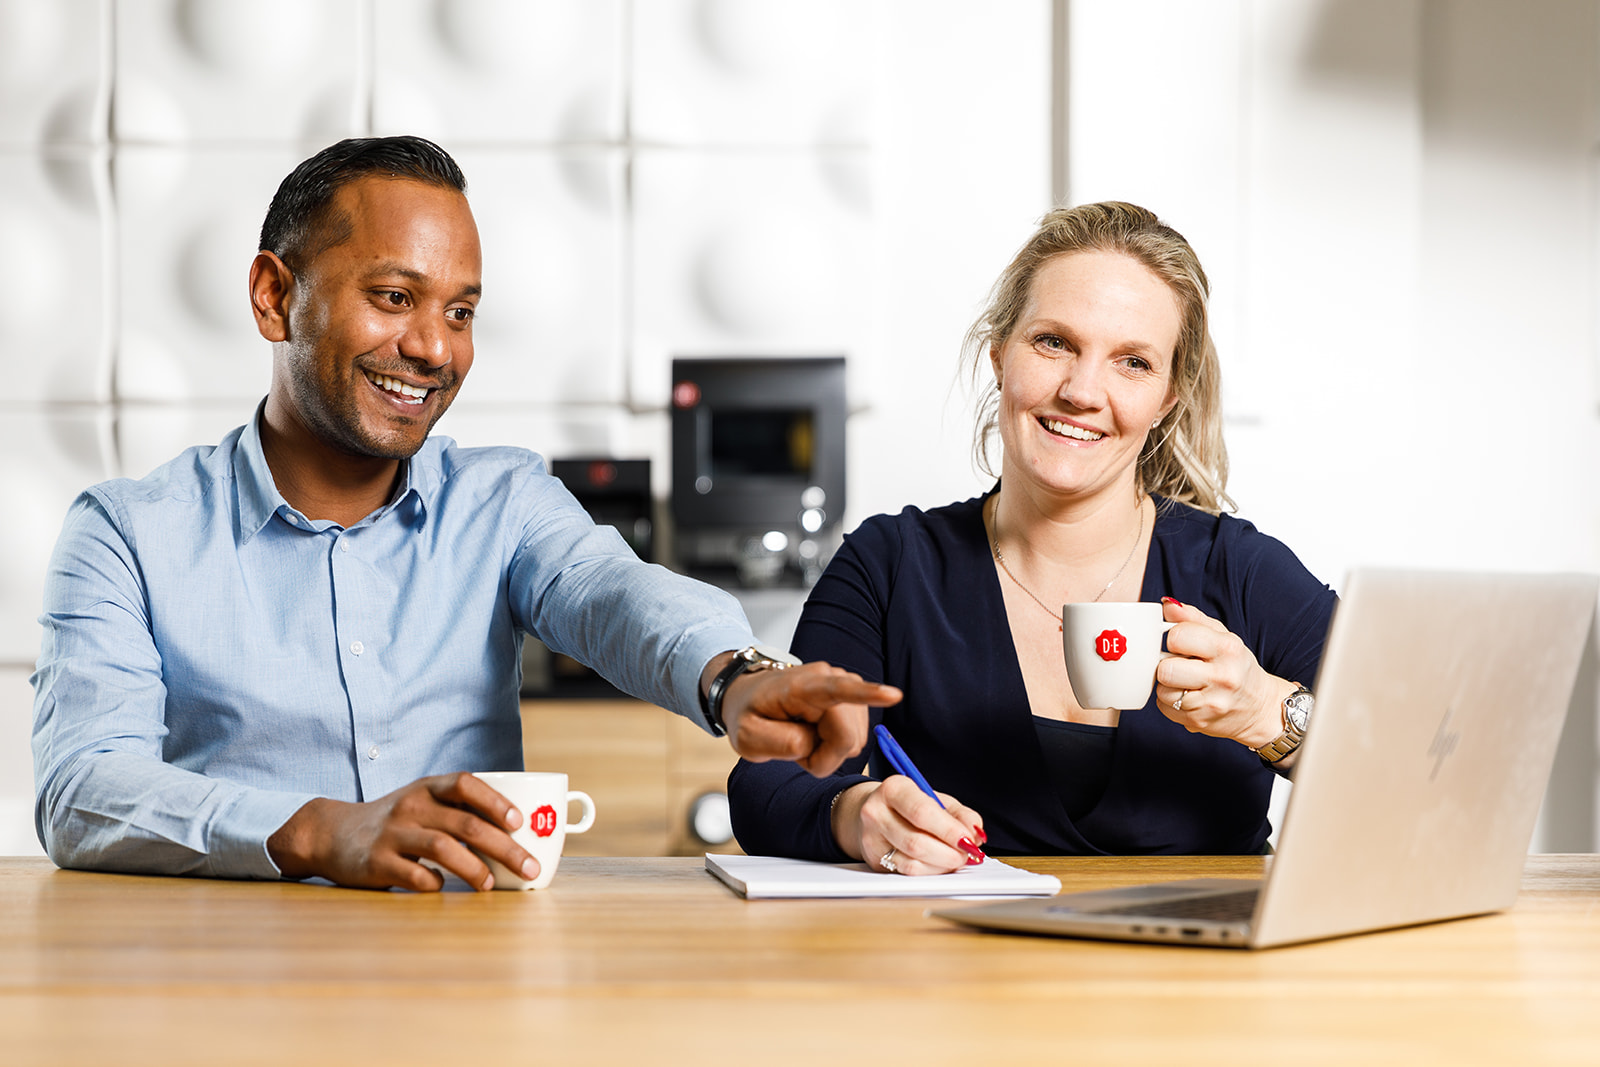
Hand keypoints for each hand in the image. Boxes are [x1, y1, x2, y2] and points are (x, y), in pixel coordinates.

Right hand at [267, 773, 537, 890]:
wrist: (331, 833)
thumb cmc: (394, 821)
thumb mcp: (422, 803)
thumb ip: (458, 811)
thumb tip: (517, 834)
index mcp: (427, 788)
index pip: (466, 783)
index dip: (495, 801)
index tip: (520, 821)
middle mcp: (410, 807)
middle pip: (466, 824)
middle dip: (505, 847)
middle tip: (529, 867)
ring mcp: (392, 834)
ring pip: (443, 848)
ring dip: (475, 868)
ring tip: (491, 884)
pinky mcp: (376, 863)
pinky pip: (414, 875)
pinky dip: (435, 883)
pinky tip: (443, 886)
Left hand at [715, 660, 901, 775]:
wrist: (752, 695)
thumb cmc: (749, 714)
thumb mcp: (747, 737)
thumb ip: (778, 743)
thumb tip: (812, 743)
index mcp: (802, 686)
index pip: (838, 690)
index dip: (867, 694)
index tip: (894, 695)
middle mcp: (830, 679)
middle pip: (847, 739)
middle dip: (822, 756)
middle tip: (793, 747)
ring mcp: (845, 688)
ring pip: (853, 742)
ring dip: (826, 750)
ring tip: (801, 735)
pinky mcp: (853, 701)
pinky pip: (853, 740)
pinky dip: (833, 746)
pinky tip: (814, 733)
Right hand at [831, 778, 985, 875]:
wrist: (874, 811)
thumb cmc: (909, 805)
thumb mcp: (937, 799)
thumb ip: (961, 815)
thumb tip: (976, 834)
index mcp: (893, 789)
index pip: (922, 812)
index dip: (949, 830)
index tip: (969, 841)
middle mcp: (876, 812)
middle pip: (916, 842)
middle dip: (949, 853)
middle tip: (967, 854)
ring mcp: (871, 838)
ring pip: (911, 862)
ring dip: (941, 866)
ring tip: (955, 859)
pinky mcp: (873, 860)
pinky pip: (907, 873)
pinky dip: (930, 872)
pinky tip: (939, 864)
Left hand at [1153, 598, 1296, 750]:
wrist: (1259, 707)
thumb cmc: (1235, 666)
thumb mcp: (1222, 635)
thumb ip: (1192, 618)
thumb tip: (1167, 605)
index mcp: (1228, 649)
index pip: (1178, 637)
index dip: (1174, 638)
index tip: (1181, 643)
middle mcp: (1223, 677)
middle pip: (1166, 669)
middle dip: (1168, 664)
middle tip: (1182, 665)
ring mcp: (1212, 704)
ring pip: (1163, 690)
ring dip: (1168, 685)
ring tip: (1186, 681)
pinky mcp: (1199, 722)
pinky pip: (1164, 708)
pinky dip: (1170, 702)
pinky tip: (1187, 696)